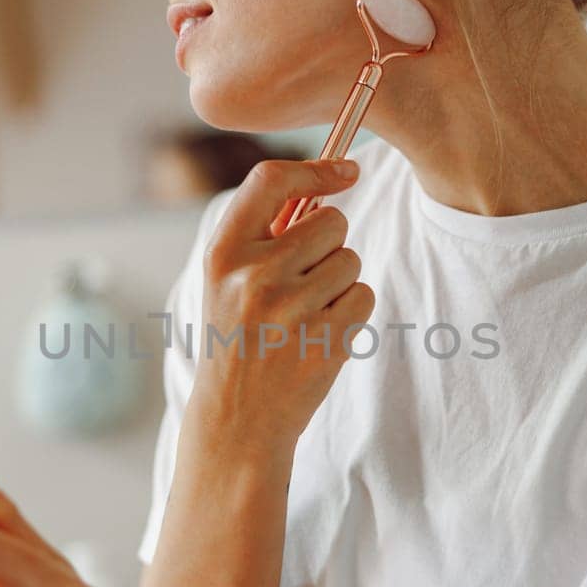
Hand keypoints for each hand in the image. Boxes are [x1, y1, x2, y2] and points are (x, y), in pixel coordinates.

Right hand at [193, 158, 376, 447]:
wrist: (237, 418)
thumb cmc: (236, 340)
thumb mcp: (225, 281)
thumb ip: (262, 233)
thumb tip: (325, 181)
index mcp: (223, 253)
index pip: (271, 180)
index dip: (315, 168)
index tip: (345, 170)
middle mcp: (254, 275)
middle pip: (330, 222)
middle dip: (327, 244)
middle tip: (300, 281)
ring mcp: (291, 309)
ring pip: (350, 260)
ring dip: (338, 282)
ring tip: (303, 314)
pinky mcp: (325, 338)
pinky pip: (363, 295)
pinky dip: (350, 311)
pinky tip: (319, 333)